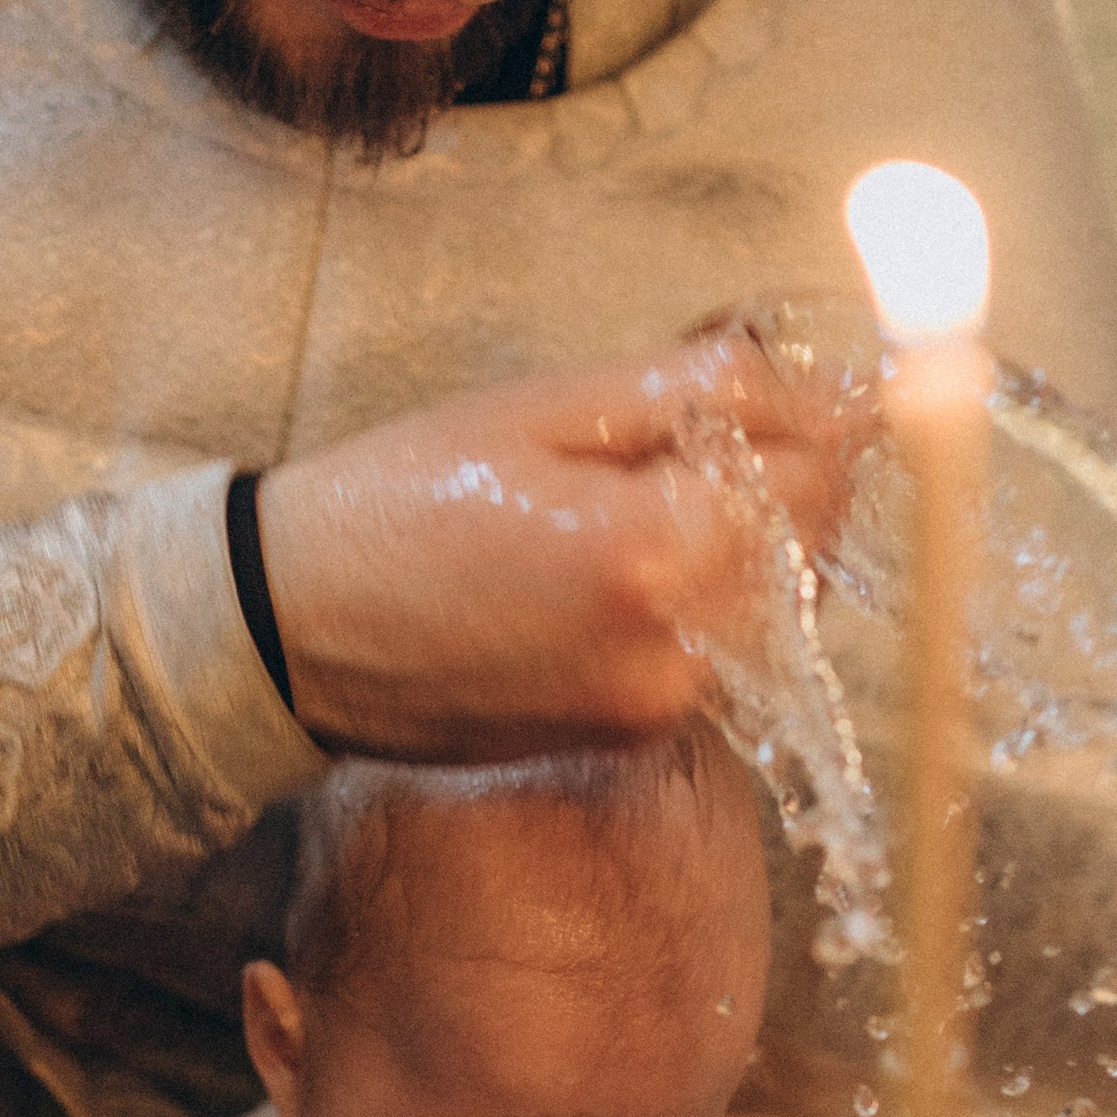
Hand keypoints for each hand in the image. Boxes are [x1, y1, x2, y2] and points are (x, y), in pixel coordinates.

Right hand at [258, 340, 849, 761]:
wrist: (292, 629)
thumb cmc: (399, 499)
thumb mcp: (539, 410)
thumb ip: (689, 393)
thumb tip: (814, 380)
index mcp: (653, 549)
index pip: (817, 476)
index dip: (824, 420)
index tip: (810, 386)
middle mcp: (672, 645)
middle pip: (810, 549)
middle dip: (792, 481)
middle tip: (724, 428)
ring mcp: (653, 704)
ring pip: (772, 608)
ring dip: (752, 544)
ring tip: (665, 491)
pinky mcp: (627, 737)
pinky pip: (714, 655)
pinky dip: (703, 601)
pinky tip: (627, 562)